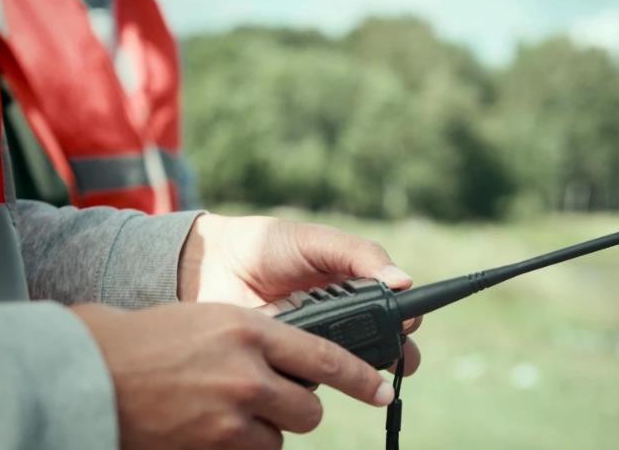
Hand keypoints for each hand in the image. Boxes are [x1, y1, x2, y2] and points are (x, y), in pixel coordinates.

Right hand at [73, 302, 396, 449]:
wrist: (96, 371)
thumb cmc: (153, 339)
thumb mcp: (214, 320)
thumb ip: (258, 340)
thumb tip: (295, 362)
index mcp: (251, 329)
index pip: (325, 355)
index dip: (360, 376)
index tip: (381, 390)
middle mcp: (248, 372)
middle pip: (310, 408)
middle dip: (299, 407)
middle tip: (274, 398)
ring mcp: (231, 415)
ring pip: (282, 436)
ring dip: (266, 429)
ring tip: (229, 411)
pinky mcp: (215, 447)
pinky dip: (243, 446)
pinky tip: (215, 428)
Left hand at [177, 214, 421, 374]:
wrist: (211, 263)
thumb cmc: (267, 245)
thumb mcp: (317, 241)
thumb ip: (359, 255)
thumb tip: (404, 280)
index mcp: (355, 287)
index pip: (395, 311)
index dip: (406, 320)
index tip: (407, 323)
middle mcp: (341, 320)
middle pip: (384, 347)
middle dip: (396, 355)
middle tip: (395, 358)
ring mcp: (315, 344)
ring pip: (350, 368)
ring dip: (358, 368)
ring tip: (354, 361)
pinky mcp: (287, 363)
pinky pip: (311, 378)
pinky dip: (315, 374)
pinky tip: (310, 364)